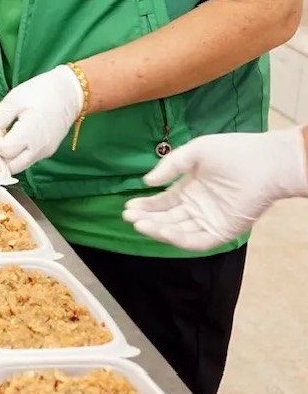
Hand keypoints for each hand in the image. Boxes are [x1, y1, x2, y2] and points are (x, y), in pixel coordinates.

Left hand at [0, 65, 84, 173]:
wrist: (69, 93)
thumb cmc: (39, 92)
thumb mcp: (12, 102)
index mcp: (30, 134)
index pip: (3, 150)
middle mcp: (39, 149)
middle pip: (10, 167)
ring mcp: (45, 153)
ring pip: (19, 166)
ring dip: (7, 158)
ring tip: (5, 137)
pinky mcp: (48, 152)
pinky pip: (27, 160)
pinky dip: (17, 155)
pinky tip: (15, 139)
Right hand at [123, 128, 307, 250]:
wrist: (264, 163)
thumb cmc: (232, 152)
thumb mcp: (194, 152)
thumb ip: (170, 166)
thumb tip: (147, 182)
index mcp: (190, 189)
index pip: (162, 203)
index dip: (145, 206)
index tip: (128, 207)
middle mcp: (197, 208)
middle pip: (166, 218)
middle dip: (146, 218)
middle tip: (128, 216)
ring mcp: (209, 221)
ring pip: (178, 231)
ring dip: (157, 229)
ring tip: (138, 223)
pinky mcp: (222, 232)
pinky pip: (196, 241)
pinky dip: (178, 239)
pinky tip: (162, 231)